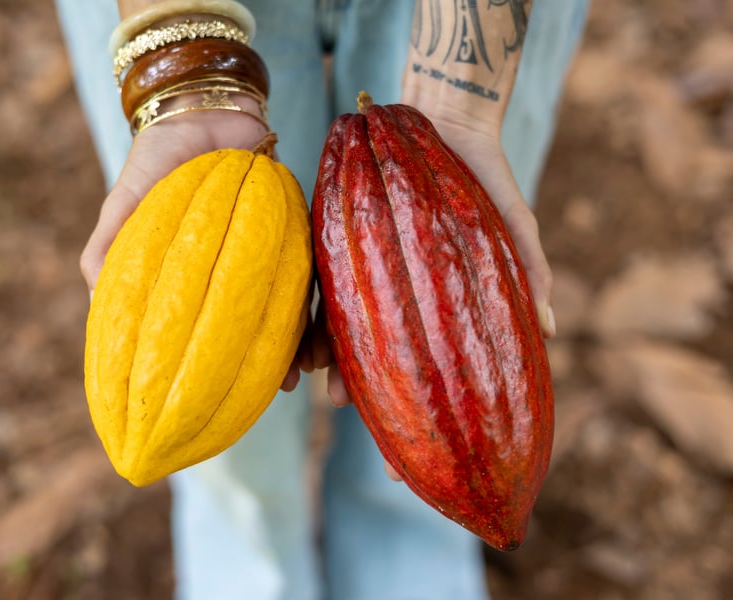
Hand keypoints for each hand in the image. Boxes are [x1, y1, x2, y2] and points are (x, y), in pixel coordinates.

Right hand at [80, 109, 310, 390]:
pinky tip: (326, 328)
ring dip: (308, 345)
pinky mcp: (301, 235)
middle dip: (275, 366)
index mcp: (200, 281)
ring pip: (294, 312)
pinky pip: (318, 276)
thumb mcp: (125, 207)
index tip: (222, 404)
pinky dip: (323, 305)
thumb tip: (96, 306)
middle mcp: (240, 275)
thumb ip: (109, 251)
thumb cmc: (159, 162)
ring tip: (310, 371)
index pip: (212, 334)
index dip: (220, 372)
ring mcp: (273, 259)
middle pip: (261, 331)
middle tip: (281, 389)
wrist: (206, 112)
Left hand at [314, 105, 555, 482]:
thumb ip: (528, 275)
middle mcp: (404, 302)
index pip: (438, 372)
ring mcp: (371, 279)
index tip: (431, 462)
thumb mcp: (510, 227)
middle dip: (390, 417)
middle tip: (389, 463)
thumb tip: (546, 328)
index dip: (436, 420)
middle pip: (393, 370)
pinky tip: (310, 357)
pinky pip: (326, 296)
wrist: (443, 122)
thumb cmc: (483, 178)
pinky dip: (318, 328)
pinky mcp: (342, 248)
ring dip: (345, 378)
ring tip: (337, 405)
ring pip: (353, 342)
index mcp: (441, 306)